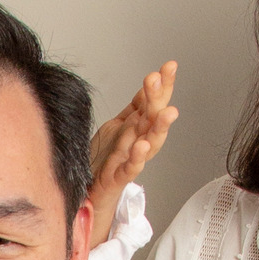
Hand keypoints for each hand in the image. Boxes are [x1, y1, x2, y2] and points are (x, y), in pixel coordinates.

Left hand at [86, 60, 177, 219]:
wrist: (89, 192)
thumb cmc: (104, 161)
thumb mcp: (119, 126)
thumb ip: (136, 108)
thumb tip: (150, 83)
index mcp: (137, 128)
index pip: (153, 102)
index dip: (163, 85)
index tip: (169, 66)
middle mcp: (137, 141)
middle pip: (154, 118)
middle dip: (159, 98)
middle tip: (160, 78)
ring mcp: (129, 159)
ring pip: (150, 143)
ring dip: (160, 128)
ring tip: (167, 113)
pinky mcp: (118, 177)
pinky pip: (130, 168)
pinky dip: (137, 158)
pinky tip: (141, 146)